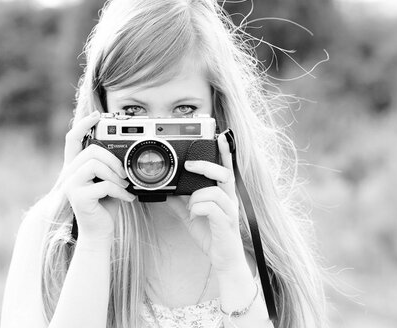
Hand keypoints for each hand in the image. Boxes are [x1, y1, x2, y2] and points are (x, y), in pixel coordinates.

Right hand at [50, 110, 134, 242]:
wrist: (99, 233)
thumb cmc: (105, 206)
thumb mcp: (110, 182)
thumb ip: (111, 167)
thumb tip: (126, 154)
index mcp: (77, 167)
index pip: (73, 138)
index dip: (83, 124)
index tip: (98, 115)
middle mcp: (70, 173)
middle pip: (92, 151)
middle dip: (113, 160)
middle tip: (125, 174)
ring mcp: (72, 185)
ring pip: (95, 164)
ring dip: (116, 176)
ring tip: (125, 186)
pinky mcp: (79, 197)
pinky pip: (104, 185)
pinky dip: (120, 192)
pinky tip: (127, 199)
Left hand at [166, 133, 246, 272]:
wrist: (224, 260)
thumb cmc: (211, 235)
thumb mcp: (191, 216)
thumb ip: (181, 202)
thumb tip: (166, 192)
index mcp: (223, 193)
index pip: (226, 168)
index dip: (225, 152)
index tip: (221, 137)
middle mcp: (230, 199)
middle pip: (225, 173)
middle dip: (207, 166)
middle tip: (189, 166)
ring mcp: (230, 211)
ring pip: (216, 191)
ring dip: (197, 196)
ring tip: (190, 207)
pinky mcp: (226, 223)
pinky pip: (212, 208)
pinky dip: (198, 209)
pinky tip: (194, 216)